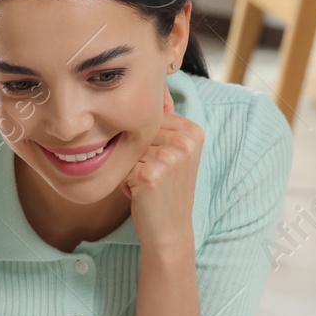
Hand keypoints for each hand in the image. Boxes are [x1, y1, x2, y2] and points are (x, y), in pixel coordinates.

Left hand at [121, 84, 203, 254]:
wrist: (169, 230)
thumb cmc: (165, 190)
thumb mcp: (171, 153)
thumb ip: (164, 123)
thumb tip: (158, 85)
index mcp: (193, 131)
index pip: (151, 120)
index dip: (145, 144)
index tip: (160, 165)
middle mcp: (185, 141)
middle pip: (138, 133)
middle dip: (136, 155)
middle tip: (152, 177)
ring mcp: (170, 157)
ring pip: (129, 149)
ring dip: (129, 167)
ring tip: (146, 184)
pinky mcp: (152, 173)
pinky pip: (122, 166)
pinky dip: (124, 181)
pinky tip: (140, 193)